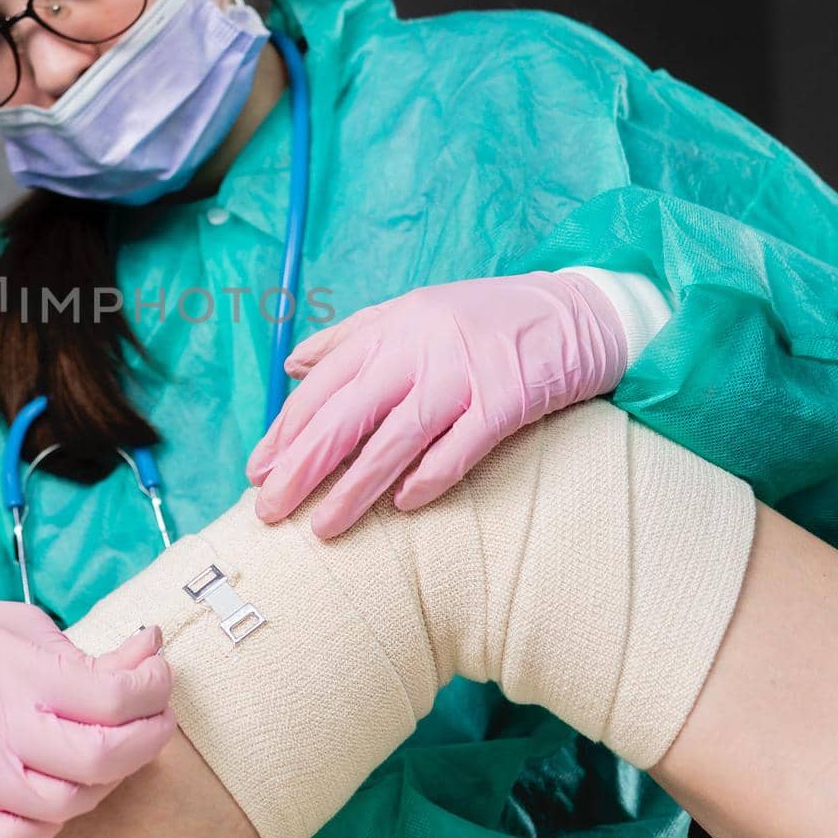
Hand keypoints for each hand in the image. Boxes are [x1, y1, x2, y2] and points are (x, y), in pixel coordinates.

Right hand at [0, 596, 174, 837]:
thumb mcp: (25, 626)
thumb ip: (88, 653)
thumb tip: (149, 655)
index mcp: (17, 673)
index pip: (111, 697)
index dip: (153, 689)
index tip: (160, 676)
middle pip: (99, 757)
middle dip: (147, 740)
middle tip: (156, 720)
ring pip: (66, 804)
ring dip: (106, 781)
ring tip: (109, 752)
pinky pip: (19, 837)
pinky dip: (51, 821)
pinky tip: (60, 788)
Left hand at [245, 271, 625, 536]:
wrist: (580, 310)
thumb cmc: (487, 319)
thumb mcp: (412, 312)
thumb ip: (350, 338)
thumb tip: (292, 366)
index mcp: (390, 327)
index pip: (323, 384)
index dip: (287, 429)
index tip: (257, 471)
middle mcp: (419, 346)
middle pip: (348, 413)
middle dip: (302, 465)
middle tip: (269, 510)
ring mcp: (464, 371)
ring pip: (397, 437)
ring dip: (356, 487)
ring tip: (323, 528)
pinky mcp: (508, 396)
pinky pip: (463, 444)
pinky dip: (432, 475)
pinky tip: (404, 505)